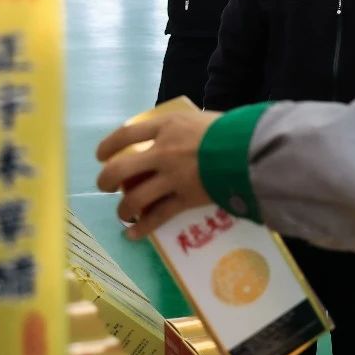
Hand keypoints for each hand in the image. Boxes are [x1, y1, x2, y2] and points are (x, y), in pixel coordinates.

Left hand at [95, 111, 222, 238]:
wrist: (252, 150)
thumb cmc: (234, 130)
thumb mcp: (204, 119)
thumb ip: (187, 130)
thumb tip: (181, 136)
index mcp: (168, 127)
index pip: (126, 134)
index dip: (109, 146)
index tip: (101, 155)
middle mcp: (163, 152)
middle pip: (120, 168)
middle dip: (108, 180)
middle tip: (108, 186)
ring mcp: (172, 177)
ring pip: (135, 198)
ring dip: (124, 208)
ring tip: (124, 212)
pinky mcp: (185, 199)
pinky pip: (158, 217)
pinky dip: (142, 228)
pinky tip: (132, 234)